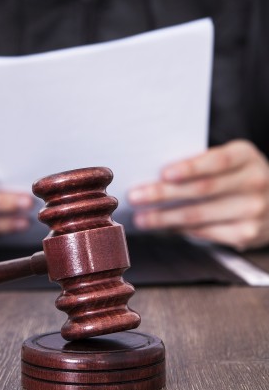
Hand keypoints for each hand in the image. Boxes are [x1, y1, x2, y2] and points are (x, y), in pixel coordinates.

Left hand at [127, 140, 268, 249]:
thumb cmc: (238, 176)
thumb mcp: (229, 162)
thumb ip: (201, 164)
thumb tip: (154, 176)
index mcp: (246, 156)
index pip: (216, 161)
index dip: (189, 168)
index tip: (163, 173)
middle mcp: (253, 181)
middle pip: (201, 190)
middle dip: (163, 194)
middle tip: (135, 197)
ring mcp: (252, 210)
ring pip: (198, 216)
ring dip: (164, 218)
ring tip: (141, 218)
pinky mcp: (246, 233)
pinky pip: (204, 232)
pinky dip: (180, 230)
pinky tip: (163, 228)